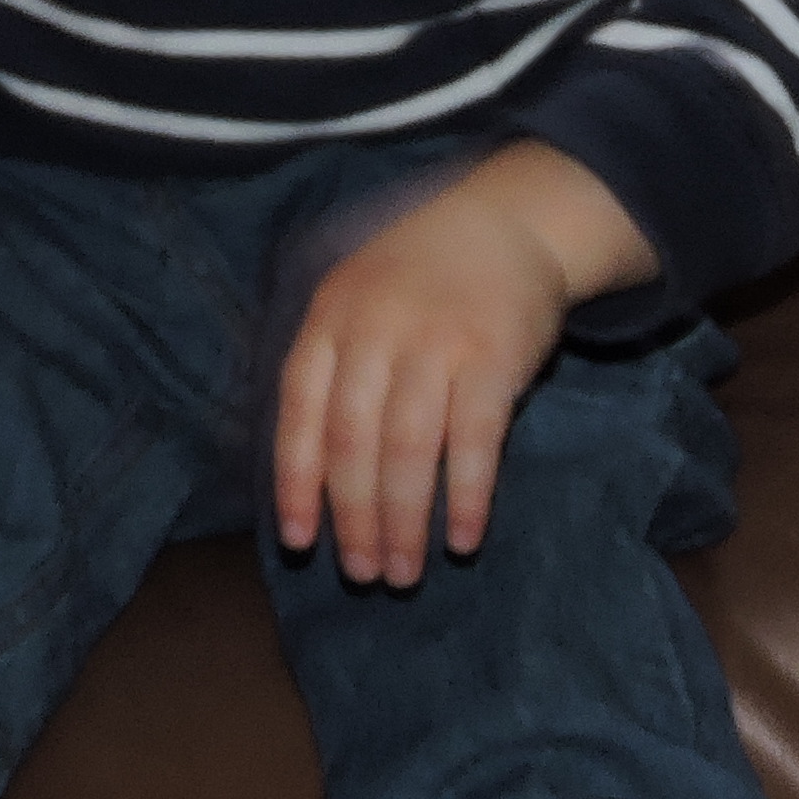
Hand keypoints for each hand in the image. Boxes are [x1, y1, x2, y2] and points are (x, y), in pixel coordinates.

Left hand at [270, 139, 655, 586]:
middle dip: (354, 517)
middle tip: (363, 574)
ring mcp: (434, 340)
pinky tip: (462, 538)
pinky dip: (466, 495)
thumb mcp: (356, 304)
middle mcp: (374, 329)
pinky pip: (474, 439)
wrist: (503, 223)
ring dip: (404, 520)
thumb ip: (333, 373)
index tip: (298, 542)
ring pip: (407, 448)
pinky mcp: (493, 355)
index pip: (299, 410)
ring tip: (404, 573)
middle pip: (353, 440)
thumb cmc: (417, 281)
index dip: (295, 480)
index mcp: (329, 319)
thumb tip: (309, 476)